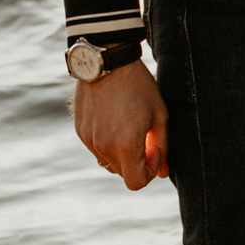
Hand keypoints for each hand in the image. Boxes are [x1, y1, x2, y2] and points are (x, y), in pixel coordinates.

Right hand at [75, 59, 169, 190]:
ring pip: (109, 164)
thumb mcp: (159, 115)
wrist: (108, 62)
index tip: (154, 150)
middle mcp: (104, 146)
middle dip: (138, 162)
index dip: (150, 172)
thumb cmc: (139, 86)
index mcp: (126, 144)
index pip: (136, 183)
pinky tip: (115, 120)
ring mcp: (89, 140)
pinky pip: (97, 149)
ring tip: (129, 129)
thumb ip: (162, 148)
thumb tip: (164, 174)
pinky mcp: (80, 132)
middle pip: (123, 174)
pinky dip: (108, 144)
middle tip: (146, 138)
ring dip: (122, 154)